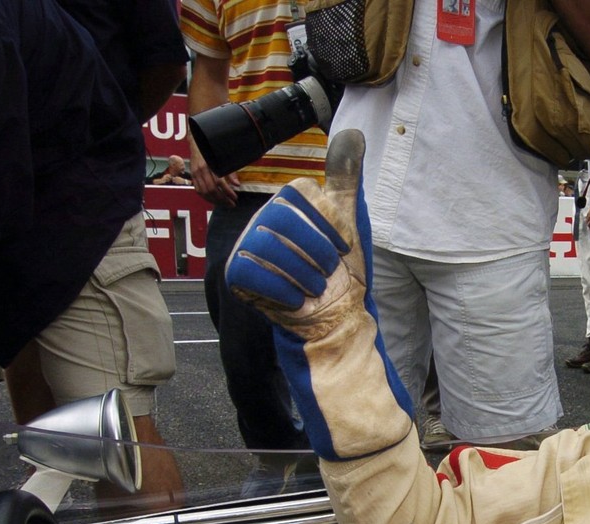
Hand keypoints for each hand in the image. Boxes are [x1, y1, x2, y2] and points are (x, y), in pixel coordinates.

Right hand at [188, 137, 237, 206]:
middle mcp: (200, 170)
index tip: (235, 197)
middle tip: (232, 204)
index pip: (219, 182)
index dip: (228, 192)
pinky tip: (215, 200)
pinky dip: (207, 198)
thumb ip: (230, 171)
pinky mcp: (193, 177)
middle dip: (223, 199)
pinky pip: (199, 191)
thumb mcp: (223, 157)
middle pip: (211, 190)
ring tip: (225, 204)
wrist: (197, 141)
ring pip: (204, 193)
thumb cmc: (212, 148)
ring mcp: (195, 174)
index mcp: (209, 164)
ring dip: (215, 201)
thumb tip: (237, 184)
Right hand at [224, 128, 414, 460]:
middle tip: (326, 273)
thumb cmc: (344, 276)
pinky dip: (281, 288)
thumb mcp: (351, 224)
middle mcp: (263, 220)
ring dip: (301, 272)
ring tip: (315, 288)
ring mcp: (248, 247)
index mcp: (289, 205)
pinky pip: (250, 270)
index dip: (324, 224)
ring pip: (265, 243)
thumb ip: (347, 179)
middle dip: (313, 251)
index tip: (341, 249)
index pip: (298, 194)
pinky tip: (297, 301)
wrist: (335, 323)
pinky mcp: (237, 276)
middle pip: (281, 218)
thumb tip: (352, 135)